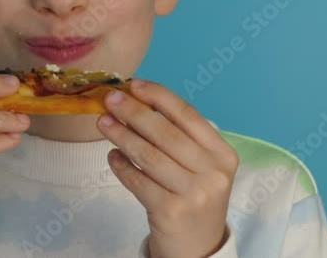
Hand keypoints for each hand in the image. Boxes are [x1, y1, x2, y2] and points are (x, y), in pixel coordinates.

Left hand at [97, 79, 238, 257]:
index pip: (188, 115)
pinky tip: (112, 155)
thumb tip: (136, 100)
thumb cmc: (193, 196)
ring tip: (103, 123)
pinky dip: (121, 166)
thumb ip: (177, 137)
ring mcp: (193, 194)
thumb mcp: (200, 166)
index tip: (134, 84)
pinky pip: (138, 181)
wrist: (198, 247)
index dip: (159, 96)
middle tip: (110, 99)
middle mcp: (213, 173)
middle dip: (134, 112)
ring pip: (148, 155)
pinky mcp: (171, 211)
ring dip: (122, 135)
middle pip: (166, 133)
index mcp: (223, 154)